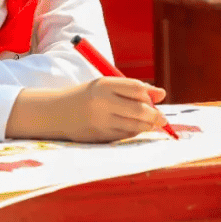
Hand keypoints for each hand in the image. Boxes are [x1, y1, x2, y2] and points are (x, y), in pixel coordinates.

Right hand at [8, 77, 167, 142]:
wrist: (58, 112)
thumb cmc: (88, 97)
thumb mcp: (106, 87)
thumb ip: (132, 89)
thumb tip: (162, 94)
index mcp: (103, 85)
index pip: (136, 88)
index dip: (150, 94)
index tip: (159, 98)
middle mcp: (102, 102)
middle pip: (138, 108)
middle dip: (155, 115)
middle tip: (162, 119)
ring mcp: (100, 120)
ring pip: (134, 125)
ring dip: (147, 126)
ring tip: (151, 124)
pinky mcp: (99, 136)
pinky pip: (125, 135)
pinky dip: (134, 133)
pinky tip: (135, 129)